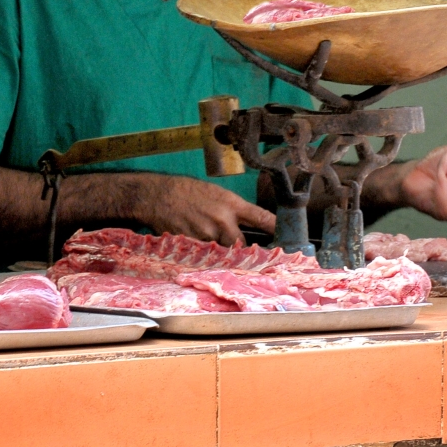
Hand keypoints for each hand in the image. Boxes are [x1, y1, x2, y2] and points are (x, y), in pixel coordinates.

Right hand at [128, 174, 275, 244]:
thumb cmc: (187, 191)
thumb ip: (231, 210)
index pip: (261, 217)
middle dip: (241, 250)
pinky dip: (204, 254)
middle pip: (242, 245)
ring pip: (223, 253)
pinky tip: (196, 244)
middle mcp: (223, 220)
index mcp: (231, 204)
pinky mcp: (194, 245)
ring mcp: (208, 234)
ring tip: (209, 245)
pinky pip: (205, 256)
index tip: (288, 236)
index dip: (276, 228)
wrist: (158, 195)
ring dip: (220, 253)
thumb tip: (243, 226)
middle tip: (238, 251)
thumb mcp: (215, 193)